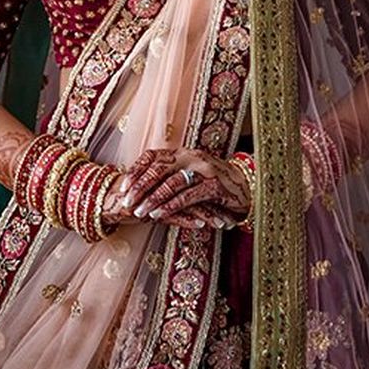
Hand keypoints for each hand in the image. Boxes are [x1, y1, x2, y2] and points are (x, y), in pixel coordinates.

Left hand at [113, 147, 250, 229]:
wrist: (246, 186)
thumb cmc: (213, 184)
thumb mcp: (191, 174)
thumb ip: (171, 175)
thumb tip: (142, 185)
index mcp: (182, 152)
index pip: (153, 156)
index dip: (136, 171)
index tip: (122, 188)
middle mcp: (191, 156)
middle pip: (159, 168)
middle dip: (140, 186)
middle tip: (126, 202)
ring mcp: (203, 170)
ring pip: (171, 183)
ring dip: (153, 198)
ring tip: (140, 212)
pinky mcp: (214, 185)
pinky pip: (187, 196)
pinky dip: (170, 206)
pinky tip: (159, 216)